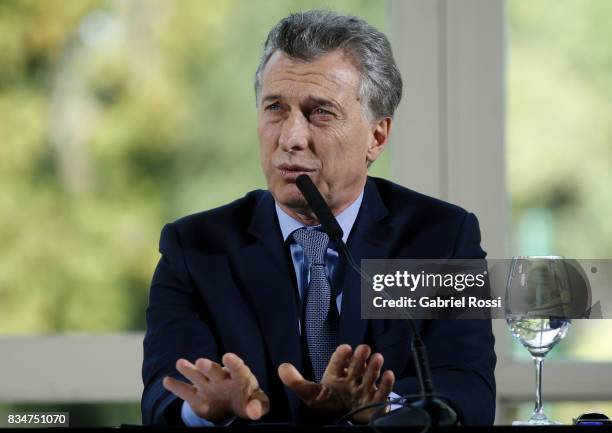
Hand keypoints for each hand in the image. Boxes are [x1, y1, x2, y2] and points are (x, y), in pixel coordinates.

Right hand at [162, 353, 269, 422]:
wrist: (234, 404)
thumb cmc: (249, 400)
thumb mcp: (259, 403)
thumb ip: (259, 405)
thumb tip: (253, 411)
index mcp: (240, 377)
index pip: (238, 368)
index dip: (233, 362)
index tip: (228, 356)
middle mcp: (222, 377)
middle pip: (215, 370)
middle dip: (208, 367)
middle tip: (201, 362)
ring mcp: (208, 385)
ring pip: (198, 376)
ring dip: (190, 370)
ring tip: (180, 363)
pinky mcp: (197, 395)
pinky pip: (185, 391)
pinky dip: (176, 386)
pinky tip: (167, 381)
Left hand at [278, 344, 393, 423]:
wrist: (346, 421)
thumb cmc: (329, 403)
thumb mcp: (311, 394)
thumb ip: (296, 381)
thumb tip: (281, 367)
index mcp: (336, 375)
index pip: (338, 362)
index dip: (342, 355)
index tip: (345, 348)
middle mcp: (352, 379)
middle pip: (356, 366)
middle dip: (360, 358)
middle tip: (363, 348)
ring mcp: (365, 389)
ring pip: (370, 375)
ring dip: (374, 366)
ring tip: (377, 357)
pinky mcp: (376, 401)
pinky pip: (382, 392)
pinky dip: (386, 383)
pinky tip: (388, 374)